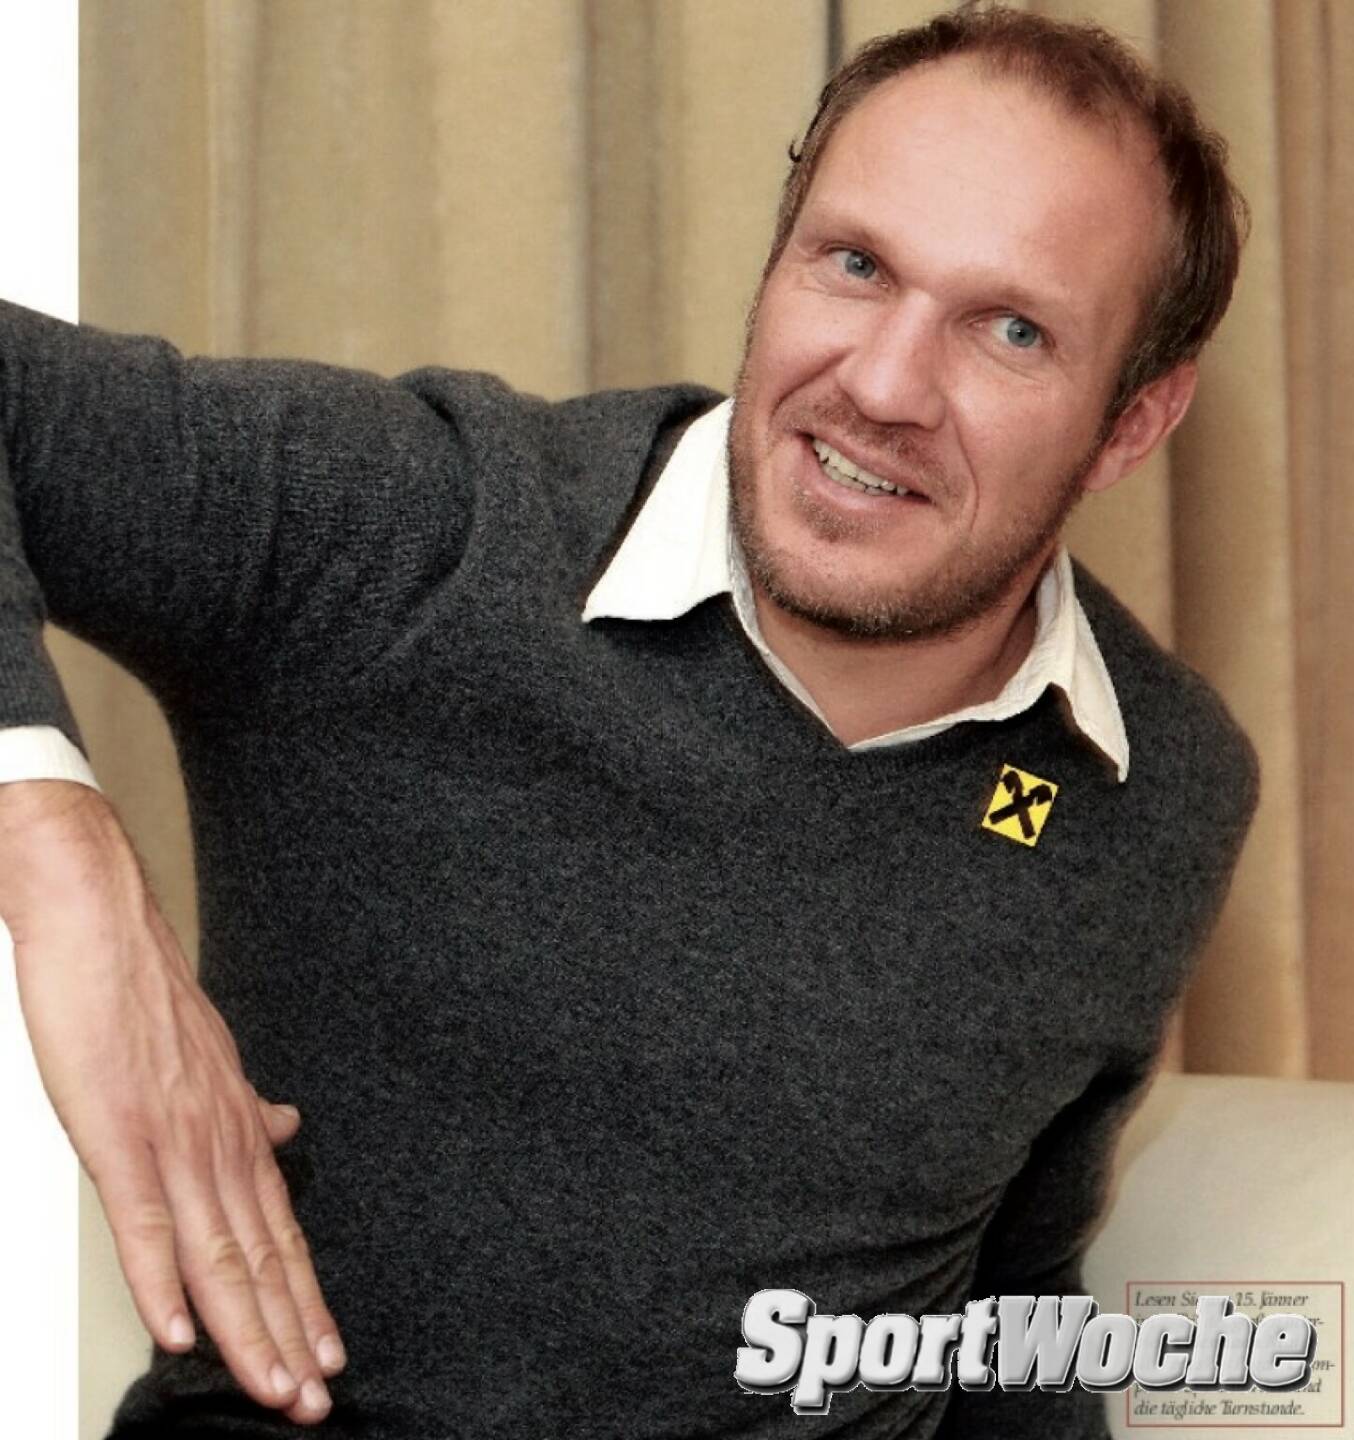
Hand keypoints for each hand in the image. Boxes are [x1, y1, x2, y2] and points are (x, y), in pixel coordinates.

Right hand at [0, 780, 344, 1424]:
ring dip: (248, 1328)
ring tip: (275, 1389)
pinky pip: (145, 1219)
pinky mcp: (119, 1133)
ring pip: (219, 1252)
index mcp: (235, 1130)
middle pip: (264, 1254)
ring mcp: (172, 1140)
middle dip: (293, 1333)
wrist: (101, 925)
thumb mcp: (213, 1059)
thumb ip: (246, 1111)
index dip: (305, 1297)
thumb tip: (286, 1129)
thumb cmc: (143, 995)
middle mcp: (218, 1142)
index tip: (328, 1352)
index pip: (280, 1231)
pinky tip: (179, 1333)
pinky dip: (161, 1281)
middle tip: (320, 1399)